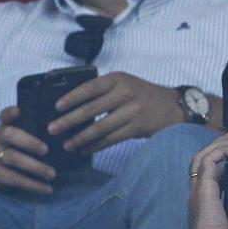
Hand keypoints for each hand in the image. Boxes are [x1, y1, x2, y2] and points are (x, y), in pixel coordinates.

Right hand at [0, 105, 54, 194]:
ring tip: (52, 174)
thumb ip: (33, 132)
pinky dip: (32, 185)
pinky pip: (14, 179)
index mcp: (5, 127)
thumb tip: (65, 130)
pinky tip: (47, 189)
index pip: (4, 116)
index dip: (9, 113)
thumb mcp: (18, 140)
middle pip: (9, 135)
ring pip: (12, 158)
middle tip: (46, 150)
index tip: (18, 111)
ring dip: (35, 167)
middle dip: (28, 141)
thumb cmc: (13, 151)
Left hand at [49, 72, 182, 153]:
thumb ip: (105, 90)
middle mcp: (125, 93)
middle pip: (91, 110)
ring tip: (67, 145)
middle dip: (69, 121)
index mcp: (118, 79)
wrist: (174, 107)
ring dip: (80, 138)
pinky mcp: (136, 128)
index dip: (71, 98)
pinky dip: (96, 146)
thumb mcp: (126, 83)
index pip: (90, 88)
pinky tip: (85, 149)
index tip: (56, 107)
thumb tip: (74, 105)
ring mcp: (132, 111)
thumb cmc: (144, 95)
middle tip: (53, 129)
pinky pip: (111, 139)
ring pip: (99, 128)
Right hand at [181, 132, 227, 228]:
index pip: (209, 173)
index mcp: (204, 202)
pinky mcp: (203, 189)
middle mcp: (198, 194)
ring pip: (203, 156)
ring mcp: (198, 190)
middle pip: (203, 159)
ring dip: (221, 145)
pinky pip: (209, 161)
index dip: (222, 159)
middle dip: (220, 145)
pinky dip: (222, 151)